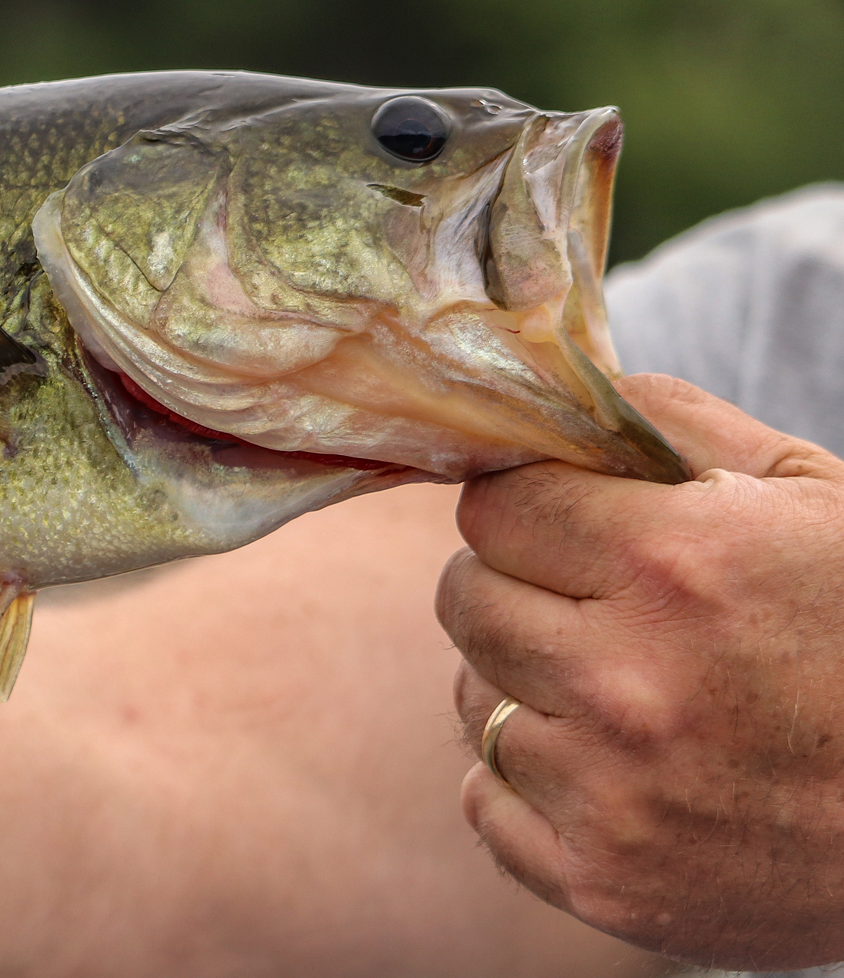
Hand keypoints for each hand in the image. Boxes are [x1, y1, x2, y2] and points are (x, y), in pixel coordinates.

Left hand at [440, 373, 843, 968]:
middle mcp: (629, 679)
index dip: (527, 509)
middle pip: (465, 599)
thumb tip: (563, 393)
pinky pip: (487, 802)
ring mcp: (613, 791)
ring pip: (472, 699)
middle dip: (514, 588)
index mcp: (677, 565)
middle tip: (582, 603)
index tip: (561, 523)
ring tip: (615, 689)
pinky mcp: (608, 880)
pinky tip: (607, 766)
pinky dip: (528, 783)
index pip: (493, 507)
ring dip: (524, 686)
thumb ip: (678, 427)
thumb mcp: (815, 498)